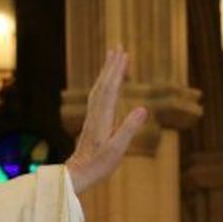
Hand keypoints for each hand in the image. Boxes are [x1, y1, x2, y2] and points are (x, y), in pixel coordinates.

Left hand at [66, 48, 148, 193]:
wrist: (78, 174)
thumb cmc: (99, 165)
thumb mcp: (117, 150)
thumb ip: (129, 129)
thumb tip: (143, 109)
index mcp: (103, 118)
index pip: (110, 89)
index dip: (117, 71)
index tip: (124, 55)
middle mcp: (96, 114)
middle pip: (103, 84)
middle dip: (111, 65)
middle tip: (118, 47)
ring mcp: (93, 117)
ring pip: (99, 88)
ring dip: (107, 72)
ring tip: (113, 57)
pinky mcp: (92, 121)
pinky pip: (98, 96)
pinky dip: (104, 84)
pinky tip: (107, 82)